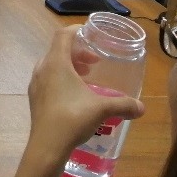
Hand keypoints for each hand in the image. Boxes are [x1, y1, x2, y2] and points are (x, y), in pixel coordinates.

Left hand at [26, 27, 144, 163]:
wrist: (47, 145)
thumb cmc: (73, 118)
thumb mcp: (102, 109)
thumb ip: (123, 104)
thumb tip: (142, 108)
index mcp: (56, 63)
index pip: (63, 35)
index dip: (77, 30)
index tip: (92, 35)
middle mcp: (42, 69)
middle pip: (58, 49)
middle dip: (77, 52)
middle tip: (94, 62)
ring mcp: (36, 83)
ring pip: (52, 65)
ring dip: (70, 66)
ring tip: (87, 77)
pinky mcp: (34, 97)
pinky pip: (48, 79)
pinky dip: (62, 78)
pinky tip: (76, 95)